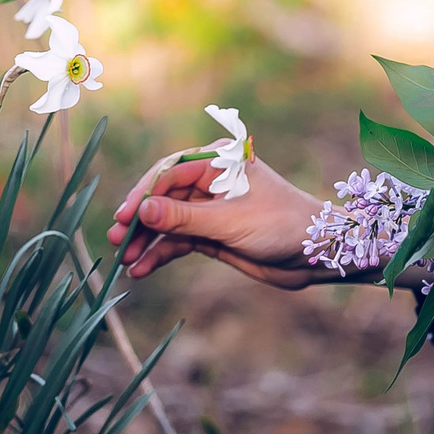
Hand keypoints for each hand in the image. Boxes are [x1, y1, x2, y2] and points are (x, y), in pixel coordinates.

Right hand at [105, 154, 333, 288]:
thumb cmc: (281, 225)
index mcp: (219, 163)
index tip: (126, 217)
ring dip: (147, 240)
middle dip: (141, 219)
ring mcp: (211, 209)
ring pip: (168, 222)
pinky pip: (179, 241)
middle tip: (117, 240)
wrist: (316, 253)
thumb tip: (142, 210)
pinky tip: (142, 269)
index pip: (170, 171)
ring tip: (125, 259)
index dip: (145, 194)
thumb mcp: (230, 221)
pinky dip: (161, 254)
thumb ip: (184, 217)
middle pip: (164, 197)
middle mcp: (211, 183)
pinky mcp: (213, 234)